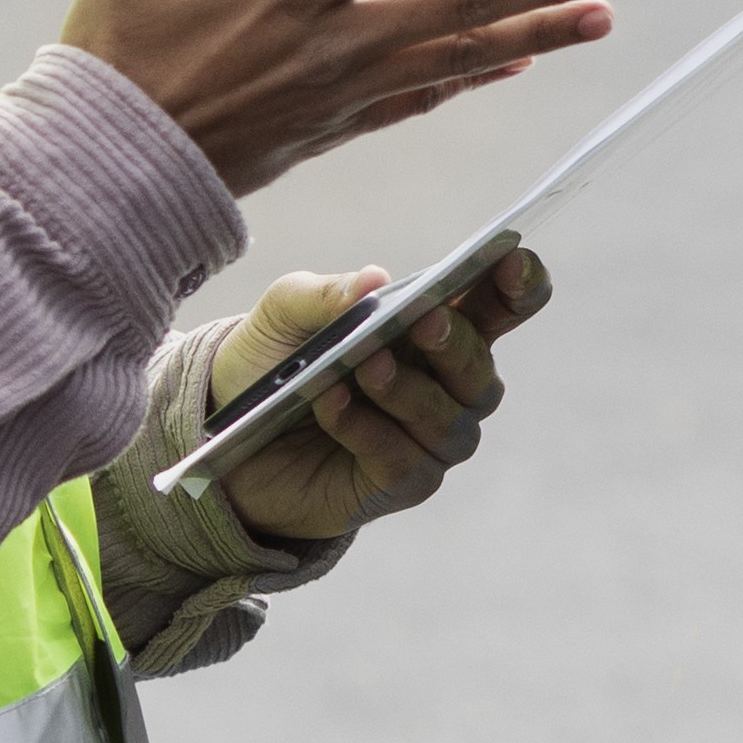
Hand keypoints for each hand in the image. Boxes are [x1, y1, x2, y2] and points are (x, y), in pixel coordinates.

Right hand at [58, 0, 623, 196]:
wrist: (96, 166)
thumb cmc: (112, 45)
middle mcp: (335, 39)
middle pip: (465, 7)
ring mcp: (342, 91)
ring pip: (461, 59)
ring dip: (538, 35)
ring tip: (600, 18)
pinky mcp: (334, 129)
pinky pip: (424, 99)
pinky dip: (477, 79)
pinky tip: (519, 64)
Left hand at [207, 246, 542, 545]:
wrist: (222, 432)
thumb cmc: (272, 361)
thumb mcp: (286, 312)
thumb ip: (328, 293)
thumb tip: (374, 280)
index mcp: (439, 329)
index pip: (502, 307)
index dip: (521, 284)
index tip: (511, 258)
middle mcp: (449, 387)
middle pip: (479, 370)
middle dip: (456, 344)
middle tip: (425, 320)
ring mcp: (430, 439)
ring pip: (446, 420)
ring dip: (407, 391)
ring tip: (366, 365)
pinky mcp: (401, 484)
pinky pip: (400, 461)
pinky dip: (366, 430)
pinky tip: (331, 404)